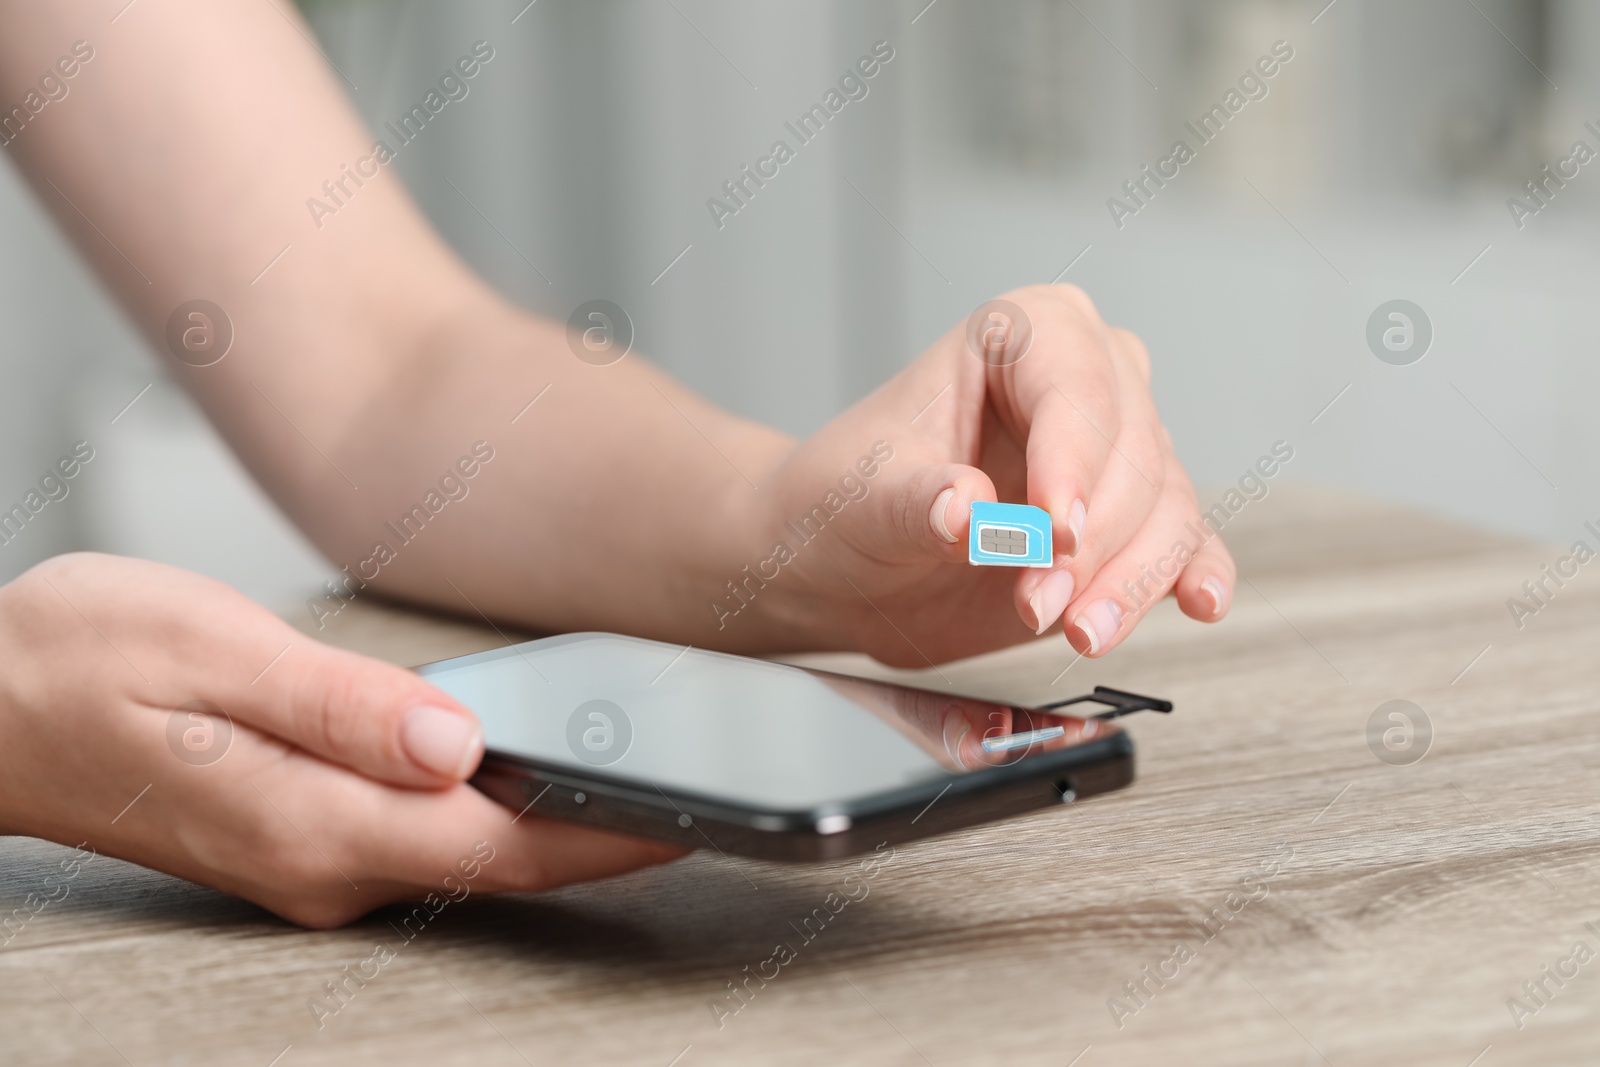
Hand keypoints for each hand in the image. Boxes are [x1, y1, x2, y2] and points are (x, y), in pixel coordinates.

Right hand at [0, 553, 679, 927]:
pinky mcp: (307, 834)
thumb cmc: (74, 661)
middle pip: (505, 856)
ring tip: (655, 770)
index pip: (503, 844)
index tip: (701, 811)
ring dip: (564, 815)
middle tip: (714, 786)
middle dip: (612, 828)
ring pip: (472, 847)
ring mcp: (314, 857)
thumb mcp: (212, 654)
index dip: (613, 833)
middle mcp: (324, 862)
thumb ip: (345, 708)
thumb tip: (464, 745)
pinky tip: (539, 766)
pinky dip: (500, 804)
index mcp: (314, 822)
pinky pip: (429, 831)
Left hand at [755, 285, 1234, 666]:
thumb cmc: (850, 501)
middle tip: (1037, 604)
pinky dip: (1192, 574)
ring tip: (1078, 630)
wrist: (844, 564)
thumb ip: (916, 502)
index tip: (1055, 530)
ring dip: (1130, 579)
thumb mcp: (861, 498)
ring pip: (1166, 509)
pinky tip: (1198, 601)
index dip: (1073, 461)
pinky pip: (1183, 543)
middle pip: (1132, 455)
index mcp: (1021, 335)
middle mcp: (1085, 378)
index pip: (1074, 388)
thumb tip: (968, 511)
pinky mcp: (1127, 524)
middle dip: (1092, 542)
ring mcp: (1114, 451)